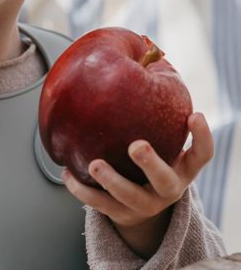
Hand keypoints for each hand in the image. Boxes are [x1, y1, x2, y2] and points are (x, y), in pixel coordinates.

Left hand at [61, 112, 213, 258]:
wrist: (141, 207)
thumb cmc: (150, 160)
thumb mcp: (161, 142)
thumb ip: (155, 114)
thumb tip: (144, 56)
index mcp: (182, 169)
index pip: (201, 155)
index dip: (202, 137)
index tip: (195, 115)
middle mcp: (168, 189)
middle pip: (164, 180)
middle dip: (150, 164)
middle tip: (136, 146)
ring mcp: (144, 204)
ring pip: (129, 197)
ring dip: (111, 181)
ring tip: (94, 165)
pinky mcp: (120, 214)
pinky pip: (100, 204)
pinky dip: (81, 190)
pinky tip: (67, 173)